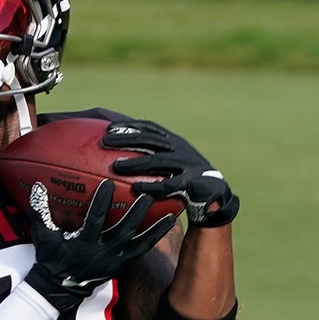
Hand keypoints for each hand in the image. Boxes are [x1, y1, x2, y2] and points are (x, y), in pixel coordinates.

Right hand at [24, 180, 175, 310]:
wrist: (58, 289)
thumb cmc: (51, 258)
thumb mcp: (43, 236)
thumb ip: (40, 212)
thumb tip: (36, 186)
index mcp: (83, 243)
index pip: (95, 220)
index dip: (101, 203)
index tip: (108, 183)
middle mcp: (102, 253)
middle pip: (123, 231)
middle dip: (135, 213)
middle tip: (147, 194)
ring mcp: (114, 261)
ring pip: (138, 243)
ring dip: (154, 228)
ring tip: (170, 212)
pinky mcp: (122, 266)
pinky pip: (142, 251)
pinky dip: (155, 238)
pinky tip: (168, 225)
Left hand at [102, 120, 239, 226]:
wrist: (214, 193)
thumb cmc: (185, 178)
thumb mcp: (171, 162)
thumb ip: (153, 157)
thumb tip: (120, 158)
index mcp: (174, 141)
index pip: (150, 128)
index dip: (130, 126)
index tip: (108, 127)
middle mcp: (180, 149)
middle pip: (149, 140)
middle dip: (126, 139)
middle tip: (104, 142)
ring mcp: (186, 164)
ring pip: (156, 161)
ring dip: (135, 163)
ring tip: (115, 166)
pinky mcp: (190, 182)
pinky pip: (168, 184)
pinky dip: (151, 185)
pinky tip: (136, 188)